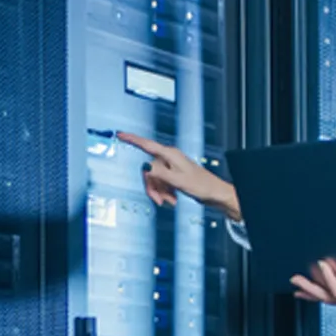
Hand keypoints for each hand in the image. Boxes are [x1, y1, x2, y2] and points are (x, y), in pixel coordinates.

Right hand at [115, 131, 241, 220]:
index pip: (146, 145)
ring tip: (170, 201)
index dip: (132, 139)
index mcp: (170, 155)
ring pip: (154, 178)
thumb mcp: (177, 181)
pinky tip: (172, 199)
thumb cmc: (201, 186)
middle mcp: (170, 158)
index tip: (120, 134)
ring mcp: (172, 166)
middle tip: (160, 199)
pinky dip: (164, 192)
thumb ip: (159, 174)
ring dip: (159, 192)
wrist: (214, 193)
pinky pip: (161, 183)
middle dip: (152, 186)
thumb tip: (145, 167)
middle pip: (149, 170)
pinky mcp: (174, 175)